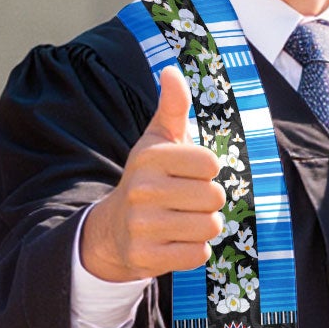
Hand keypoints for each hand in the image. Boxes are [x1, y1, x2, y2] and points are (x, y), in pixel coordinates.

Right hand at [77, 65, 226, 282]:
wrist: (114, 228)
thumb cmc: (148, 178)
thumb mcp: (158, 140)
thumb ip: (173, 107)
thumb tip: (171, 70)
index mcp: (150, 157)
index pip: (210, 163)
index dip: (206, 171)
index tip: (187, 173)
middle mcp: (143, 189)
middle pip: (214, 197)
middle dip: (208, 201)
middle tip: (186, 201)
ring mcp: (143, 225)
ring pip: (210, 226)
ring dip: (203, 226)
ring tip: (182, 220)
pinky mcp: (147, 256)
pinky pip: (198, 255)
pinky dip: (194, 250)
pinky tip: (175, 241)